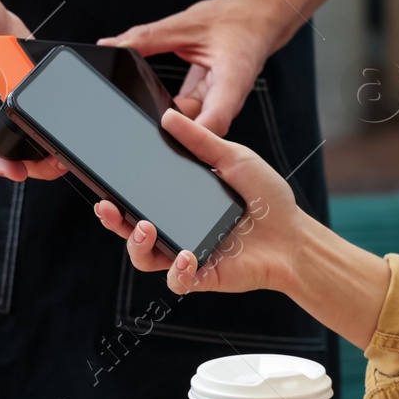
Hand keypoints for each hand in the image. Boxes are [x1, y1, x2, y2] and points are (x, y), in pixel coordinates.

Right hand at [0, 0, 65, 181]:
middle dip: (31, 165)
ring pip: (28, 140)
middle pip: (9, 148)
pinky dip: (56, 130)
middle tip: (54, 167)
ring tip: (66, 160)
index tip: (14, 171)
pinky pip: (43, 118)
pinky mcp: (30, 93)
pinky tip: (73, 135)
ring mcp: (10, 104)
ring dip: (47, 155)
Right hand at [93, 108, 303, 295]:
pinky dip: (177, 271)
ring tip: (146, 228)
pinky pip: (179, 281)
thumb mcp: (234, 159)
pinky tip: (187, 255)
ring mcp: (188, 255)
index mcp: (180, 204)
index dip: (117, 197)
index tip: (103, 186)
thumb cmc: (266, 199)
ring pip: (146, 259)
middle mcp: (178, 230)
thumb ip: (201, 141)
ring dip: (138, 246)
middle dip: (114, 222)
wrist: (295, 236)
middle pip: (132, 231)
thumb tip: (168, 117)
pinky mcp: (204, 276)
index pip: (139, 201)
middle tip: (109, 208)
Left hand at [101, 0, 289, 136]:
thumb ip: (148, 36)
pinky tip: (155, 104)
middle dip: (174, 134)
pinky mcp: (211, 103)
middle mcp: (230, 99)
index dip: (191, 132)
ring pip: (193, 127)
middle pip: (202, 131)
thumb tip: (111, 45)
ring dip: (170, 124)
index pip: (215, 121)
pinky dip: (171, 112)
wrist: (259, 19)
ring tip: (144, 113)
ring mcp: (221, 104)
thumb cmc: (234, 20)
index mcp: (233, 80)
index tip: (165, 126)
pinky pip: (189, 116)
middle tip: (141, 128)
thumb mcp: (186, 23)